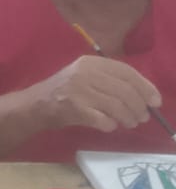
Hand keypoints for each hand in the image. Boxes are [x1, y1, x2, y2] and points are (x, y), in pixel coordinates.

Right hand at [30, 56, 160, 131]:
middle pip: (124, 90)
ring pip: (117, 106)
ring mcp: (78, 90)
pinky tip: (109, 126)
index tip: (155, 101)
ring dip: (128, 118)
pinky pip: (103, 119)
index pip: (126, 72)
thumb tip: (144, 95)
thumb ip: (110, 80)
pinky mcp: (73, 108)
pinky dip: (111, 125)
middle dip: (138, 107)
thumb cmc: (64, 92)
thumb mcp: (85, 76)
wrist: (33, 106)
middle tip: (142, 117)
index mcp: (90, 62)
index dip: (145, 87)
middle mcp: (85, 73)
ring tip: (130, 123)